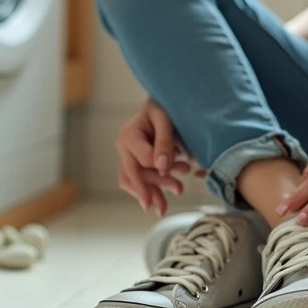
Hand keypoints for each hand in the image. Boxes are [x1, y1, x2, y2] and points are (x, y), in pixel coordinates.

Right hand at [115, 98, 205, 215]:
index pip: (145, 160)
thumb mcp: (166, 119)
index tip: (185, 168)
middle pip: (135, 174)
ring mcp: (125, 154)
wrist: (160, 103)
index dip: (163, 168)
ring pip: (132, 181)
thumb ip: (164, 141)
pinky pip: (135, 180)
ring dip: (150, 194)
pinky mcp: (132, 160)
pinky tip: (160, 200)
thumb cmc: (163, 107)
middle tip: (180, 189)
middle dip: (156, 188)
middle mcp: (123, 146)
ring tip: (167, 204)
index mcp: (129, 135)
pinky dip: (148, 191)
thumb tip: (161, 167)